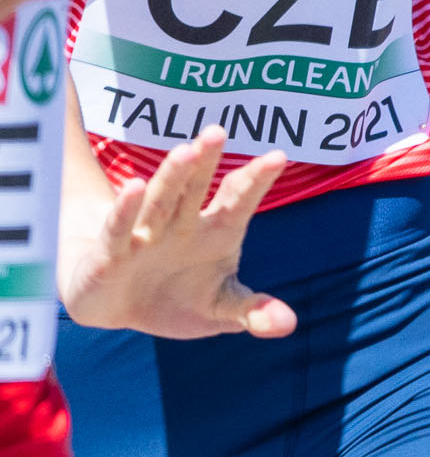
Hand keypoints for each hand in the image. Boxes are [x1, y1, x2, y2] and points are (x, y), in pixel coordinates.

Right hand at [63, 131, 292, 339]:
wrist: (119, 309)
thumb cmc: (177, 298)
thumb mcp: (219, 310)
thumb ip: (252, 312)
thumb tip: (288, 324)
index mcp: (216, 232)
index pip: (239, 201)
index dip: (256, 179)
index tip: (278, 156)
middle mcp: (182, 225)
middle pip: (196, 189)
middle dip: (207, 162)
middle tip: (217, 132)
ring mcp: (146, 235)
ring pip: (161, 200)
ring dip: (173, 177)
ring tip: (186, 151)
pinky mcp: (112, 252)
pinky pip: (120, 228)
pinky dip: (126, 210)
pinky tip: (134, 188)